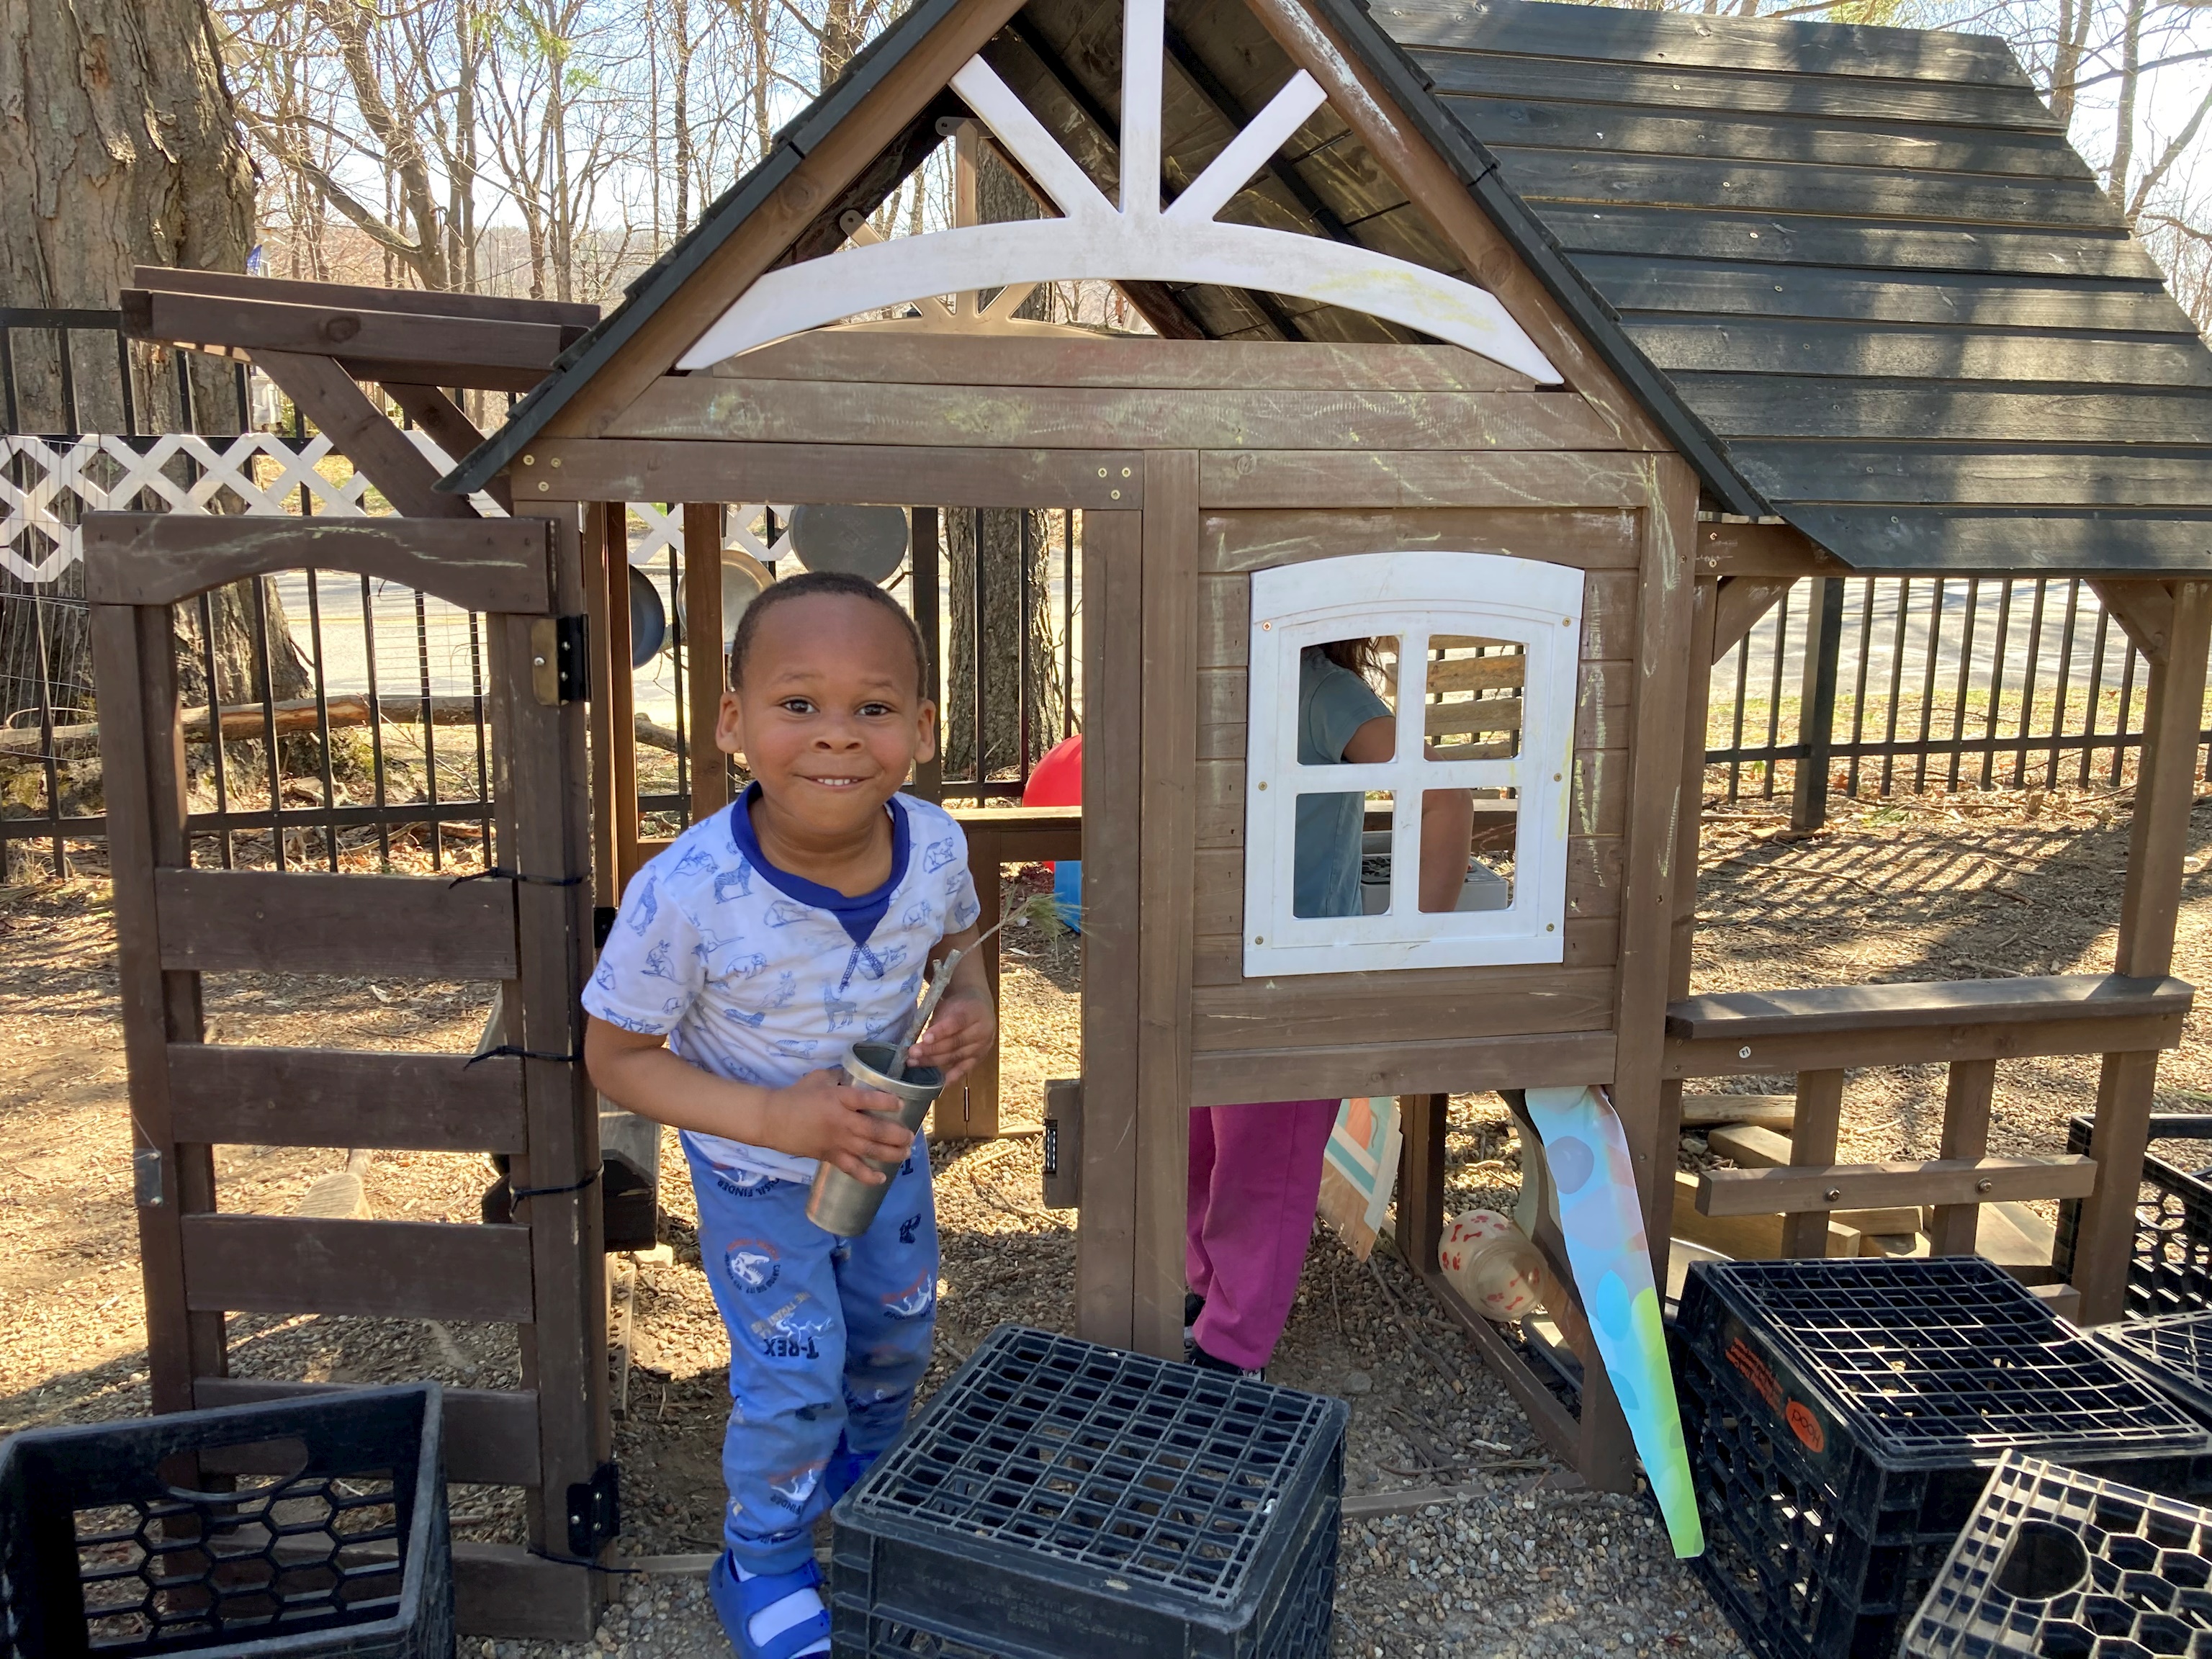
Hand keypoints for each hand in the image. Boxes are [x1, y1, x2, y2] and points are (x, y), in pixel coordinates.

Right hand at [768, 1068, 913, 1183]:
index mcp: (839, 1098)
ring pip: (869, 1150)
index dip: (886, 1102)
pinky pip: (852, 1168)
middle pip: (875, 1130)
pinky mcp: (829, 1156)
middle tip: (911, 1136)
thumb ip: (840, 1077)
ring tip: (905, 1153)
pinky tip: (881, 1178)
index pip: (867, 1100)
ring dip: (890, 1154)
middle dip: (897, 1135)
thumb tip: (857, 1075)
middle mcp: (841, 1121)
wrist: (772, 1119)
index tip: (901, 1104)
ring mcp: (836, 1141)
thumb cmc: (796, 1095)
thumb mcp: (819, 1078)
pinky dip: (867, 1176)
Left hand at [905, 987, 995, 1084]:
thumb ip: (937, 1022)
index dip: (940, 1031)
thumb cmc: (958, 1007)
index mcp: (975, 1011)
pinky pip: (966, 1068)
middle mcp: (983, 1030)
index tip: (924, 1038)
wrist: (978, 1009)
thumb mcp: (948, 1006)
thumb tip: (915, 1038)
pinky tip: (941, 1081)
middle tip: (912, 1052)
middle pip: (955, 1042)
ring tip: (914, 1062)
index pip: (957, 1022)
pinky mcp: (980, 1058)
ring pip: (957, 1056)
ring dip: (934, 1061)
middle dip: (931, 1049)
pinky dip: (953, 1076)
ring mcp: (983, 1046)